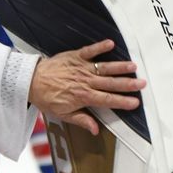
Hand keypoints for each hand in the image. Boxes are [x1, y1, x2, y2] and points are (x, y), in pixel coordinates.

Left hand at [29, 39, 143, 134]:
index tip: (135, 102)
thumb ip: (81, 120)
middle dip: (128, 84)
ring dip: (119, 67)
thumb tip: (96, 130)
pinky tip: (111, 43)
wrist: (30, 80)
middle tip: (142, 84)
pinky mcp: (75, 56)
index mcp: (83, 97)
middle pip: (110, 83)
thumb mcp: (63, 114)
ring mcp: (81, 68)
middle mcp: (85, 82)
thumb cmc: (46, 98)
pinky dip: (100, 47)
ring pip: (104, 67)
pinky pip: (89, 51)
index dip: (122, 101)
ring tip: (134, 66)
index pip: (107, 100)